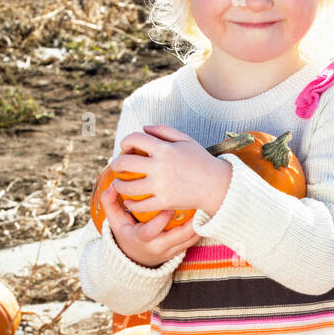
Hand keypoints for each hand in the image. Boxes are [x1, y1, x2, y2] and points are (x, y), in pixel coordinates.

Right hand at [98, 183, 196, 267]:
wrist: (135, 258)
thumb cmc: (126, 234)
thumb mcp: (115, 220)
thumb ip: (110, 203)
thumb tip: (112, 185)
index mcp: (140, 239)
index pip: (151, 230)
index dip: (162, 219)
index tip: (170, 204)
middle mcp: (157, 247)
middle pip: (177, 237)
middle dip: (189, 223)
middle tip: (197, 204)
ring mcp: (170, 251)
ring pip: (189, 240)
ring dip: (198, 225)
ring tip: (205, 207)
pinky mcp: (179, 251)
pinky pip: (193, 241)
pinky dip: (200, 229)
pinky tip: (206, 214)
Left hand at [110, 124, 231, 218]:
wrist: (217, 185)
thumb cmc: (202, 161)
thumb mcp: (186, 140)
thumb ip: (164, 130)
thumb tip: (144, 128)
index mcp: (164, 148)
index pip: (134, 139)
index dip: (125, 142)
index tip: (125, 148)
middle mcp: (160, 166)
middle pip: (125, 163)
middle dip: (116, 164)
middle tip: (116, 167)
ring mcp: (161, 186)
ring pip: (128, 187)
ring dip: (119, 185)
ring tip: (119, 185)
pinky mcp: (165, 202)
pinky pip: (140, 205)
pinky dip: (131, 205)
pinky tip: (129, 203)